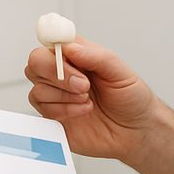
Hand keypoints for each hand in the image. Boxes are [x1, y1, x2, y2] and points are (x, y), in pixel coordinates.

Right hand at [24, 36, 157, 163]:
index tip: (66, 58)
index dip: (54, 49)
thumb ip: (94, 56)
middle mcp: (63, 74)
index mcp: (77, 56)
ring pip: (38, 90)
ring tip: (88, 100)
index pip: (51, 42)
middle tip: (84, 85)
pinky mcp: (55, 118)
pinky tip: (83, 111)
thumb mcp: (120, 71)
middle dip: (58, 74)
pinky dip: (64, 111)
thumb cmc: (132, 99)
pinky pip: (44, 112)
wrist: (137, 132)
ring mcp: (57, 96)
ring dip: (64, 96)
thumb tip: (69, 47)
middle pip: (36, 63)